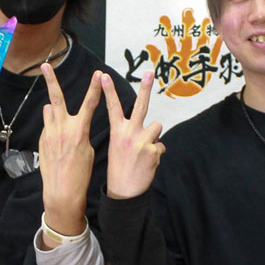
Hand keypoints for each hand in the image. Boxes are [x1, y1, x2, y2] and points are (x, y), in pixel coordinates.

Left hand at [39, 63, 101, 239]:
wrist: (62, 192)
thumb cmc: (81, 173)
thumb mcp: (88, 150)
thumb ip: (80, 131)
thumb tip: (73, 121)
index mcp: (80, 130)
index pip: (90, 103)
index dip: (95, 87)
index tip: (98, 74)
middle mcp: (62, 128)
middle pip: (56, 98)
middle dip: (51, 80)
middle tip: (45, 65)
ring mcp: (49, 133)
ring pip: (49, 110)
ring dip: (54, 109)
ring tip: (58, 116)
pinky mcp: (42, 140)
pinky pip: (47, 126)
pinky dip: (52, 126)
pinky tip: (57, 139)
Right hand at [102, 70, 164, 199]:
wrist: (124, 192)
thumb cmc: (120, 168)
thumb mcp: (118, 147)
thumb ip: (131, 133)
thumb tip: (152, 126)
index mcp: (117, 132)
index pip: (112, 107)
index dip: (108, 91)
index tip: (103, 76)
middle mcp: (129, 134)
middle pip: (141, 106)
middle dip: (145, 87)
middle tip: (150, 72)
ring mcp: (142, 141)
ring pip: (157, 127)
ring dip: (154, 136)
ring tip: (144, 151)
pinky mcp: (154, 151)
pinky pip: (161, 146)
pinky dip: (157, 153)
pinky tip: (148, 163)